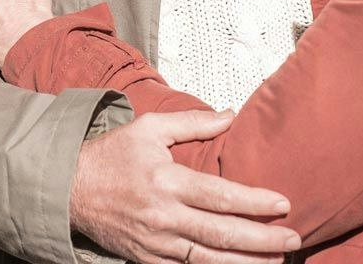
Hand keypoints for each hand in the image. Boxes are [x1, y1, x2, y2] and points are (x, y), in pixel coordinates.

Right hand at [71, 110, 300, 263]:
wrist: (69, 189)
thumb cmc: (113, 154)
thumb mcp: (152, 127)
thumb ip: (193, 122)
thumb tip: (230, 115)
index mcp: (168, 182)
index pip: (220, 196)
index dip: (254, 202)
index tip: (283, 203)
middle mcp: (164, 217)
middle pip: (221, 233)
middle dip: (261, 240)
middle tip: (293, 241)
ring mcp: (156, 244)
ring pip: (208, 259)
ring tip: (276, 263)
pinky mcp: (147, 260)